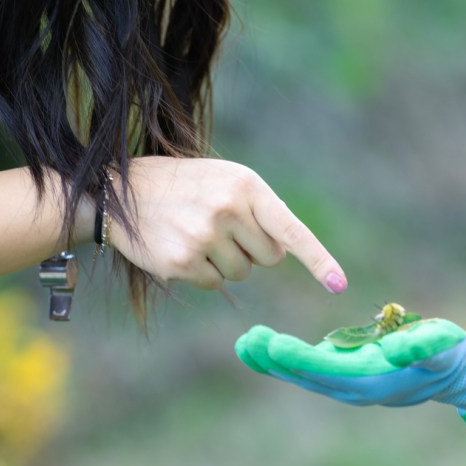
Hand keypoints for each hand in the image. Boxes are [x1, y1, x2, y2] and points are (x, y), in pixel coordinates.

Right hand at [113, 156, 345, 293]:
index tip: (340, 284)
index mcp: (246, 186)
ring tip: (198, 232)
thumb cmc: (188, 186)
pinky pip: (215, 283)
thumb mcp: (227, 180)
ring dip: (227, 261)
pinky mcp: (182, 263)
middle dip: (254, 249)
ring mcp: (204, 238)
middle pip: (270, 258)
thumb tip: (287, 252)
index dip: (318, 260)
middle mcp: (227, 210)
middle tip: (224, 227)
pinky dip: (203, 272)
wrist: (124, 190)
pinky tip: (182, 247)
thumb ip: (261, 209)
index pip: (290, 229)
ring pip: (242, 273)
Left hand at [235, 318, 465, 431]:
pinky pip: (311, 370)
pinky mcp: (348, 376)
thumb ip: (420, 347)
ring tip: (247, 345)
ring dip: (275, 361)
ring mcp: (351, 384)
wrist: (454, 373)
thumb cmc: (448, 353)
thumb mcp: (442, 345)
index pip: (330, 369)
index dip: (300, 358)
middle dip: (278, 360)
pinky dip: (286, 360)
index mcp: (376, 378)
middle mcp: (358, 387)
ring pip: (306, 375)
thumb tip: (393, 349)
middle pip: (310, 375)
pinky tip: (264, 349)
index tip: (273, 344)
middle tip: (248, 342)